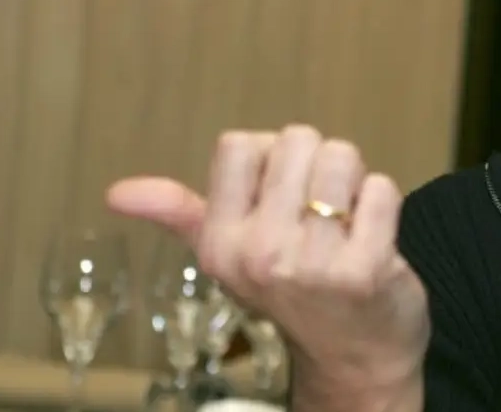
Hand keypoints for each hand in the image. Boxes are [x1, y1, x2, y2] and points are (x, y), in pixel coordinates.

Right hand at [107, 125, 429, 394]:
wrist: (355, 359)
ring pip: (342, 157)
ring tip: (346, 222)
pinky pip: (382, 189)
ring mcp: (312, 262)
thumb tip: (116, 192)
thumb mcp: (229, 257)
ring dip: (354, 182)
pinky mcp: (365, 268)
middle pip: (298, 140)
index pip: (239, 145)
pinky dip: (383, 204)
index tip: (280, 194)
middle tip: (320, 213)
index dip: (270, 157)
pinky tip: (373, 238)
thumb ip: (180, 214)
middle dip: (317, 165)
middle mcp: (259, 252)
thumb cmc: (295, 293)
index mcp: (220, 242)